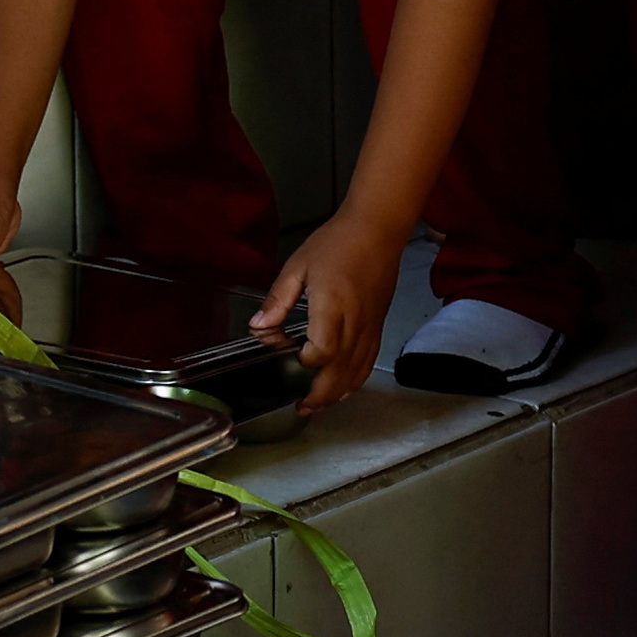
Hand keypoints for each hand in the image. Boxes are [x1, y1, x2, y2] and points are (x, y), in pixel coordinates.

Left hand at [252, 210, 406, 412]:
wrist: (377, 229)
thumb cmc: (336, 243)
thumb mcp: (298, 266)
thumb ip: (278, 300)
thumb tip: (258, 327)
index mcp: (332, 306)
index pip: (322, 351)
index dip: (303, 365)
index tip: (285, 362)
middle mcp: (355, 322)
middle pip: (340, 371)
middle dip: (319, 394)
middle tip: (299, 406)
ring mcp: (370, 327)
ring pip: (357, 372)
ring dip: (337, 393)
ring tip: (316, 405)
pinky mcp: (378, 327)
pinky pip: (369, 362)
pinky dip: (356, 380)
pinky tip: (342, 388)